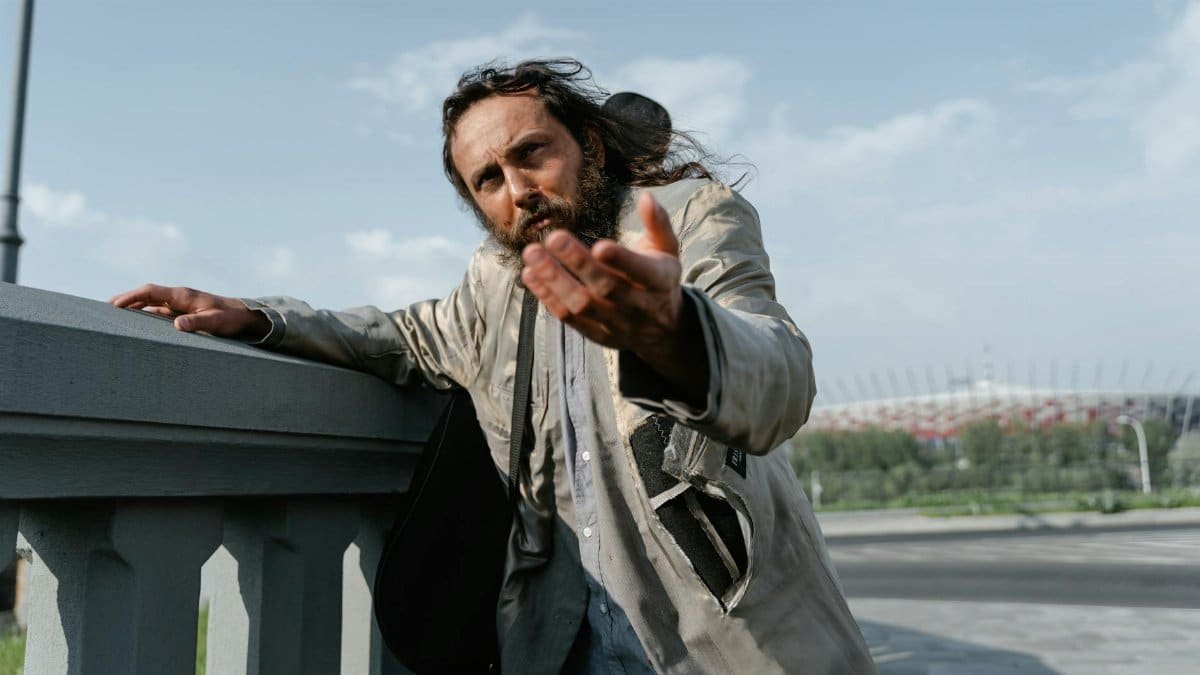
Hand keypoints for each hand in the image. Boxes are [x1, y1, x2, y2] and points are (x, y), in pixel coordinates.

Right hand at [109, 284, 269, 338]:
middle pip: (146, 295)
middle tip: (103, 310)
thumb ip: (197, 323)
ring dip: (133, 308)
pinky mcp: (182, 312)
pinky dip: (145, 315)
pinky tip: (135, 324)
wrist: (244, 316)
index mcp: (183, 295)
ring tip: (113, 317)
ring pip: (150, 304)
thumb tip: (177, 325)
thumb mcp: (215, 322)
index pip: (150, 291)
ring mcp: (179, 304)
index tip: (113, 304)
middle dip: (125, 300)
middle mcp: (178, 297)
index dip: (131, 296)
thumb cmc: (231, 319)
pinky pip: (159, 312)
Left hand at [521, 192, 706, 401]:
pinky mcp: (597, 334)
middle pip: (605, 287)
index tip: (599, 245)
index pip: (640, 271)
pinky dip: (547, 297)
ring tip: (532, 255)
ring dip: (554, 280)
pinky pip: (570, 318)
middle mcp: (638, 306)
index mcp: (658, 281)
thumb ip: (658, 223)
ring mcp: (616, 323)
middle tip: (553, 238)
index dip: (620, 260)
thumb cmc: (660, 279)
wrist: (664, 330)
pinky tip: (530, 275)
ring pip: (582, 304)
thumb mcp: (668, 250)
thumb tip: (646, 197)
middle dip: (578, 262)